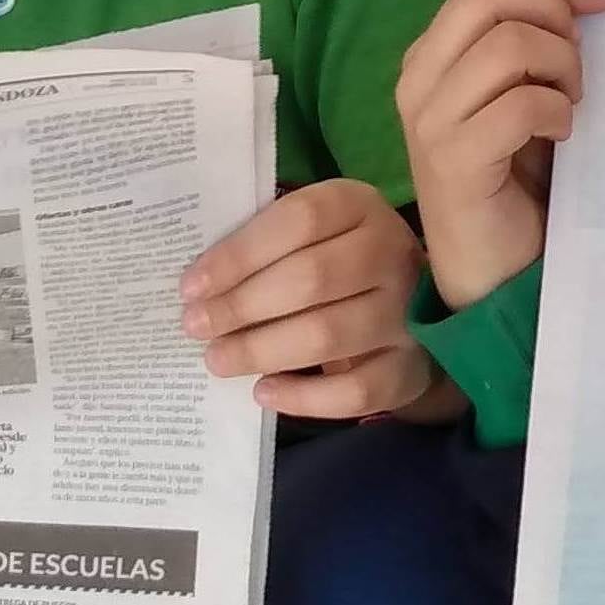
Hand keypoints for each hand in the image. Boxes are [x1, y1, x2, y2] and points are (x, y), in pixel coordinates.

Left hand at [179, 177, 425, 417]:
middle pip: (311, 278)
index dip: (240, 254)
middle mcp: (391, 253)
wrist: (412, 300)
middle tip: (197, 326)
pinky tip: (264, 391)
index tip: (192, 286)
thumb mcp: (311, 231)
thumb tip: (199, 285)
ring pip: (327, 334)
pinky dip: (304, 397)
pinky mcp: (411, 366)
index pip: (299, 221)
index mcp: (360, 206)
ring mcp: (407, 313)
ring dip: (261, 350)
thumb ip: (266, 245)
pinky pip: (356, 390)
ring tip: (218, 359)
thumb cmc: (336, 257)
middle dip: (241, 306)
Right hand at [394, 0, 604, 310]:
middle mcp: (418, 81)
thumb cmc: (517, 176)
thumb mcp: (527, 92)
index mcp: (431, 57)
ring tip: (569, 107)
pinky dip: (556, 112)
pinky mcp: (453, 162)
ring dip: (561, 69)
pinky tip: (560, 138)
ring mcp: (429, 122)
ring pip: (509, 45)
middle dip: (554, 17)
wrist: (493, 267)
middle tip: (578, 69)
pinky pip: (520, 104)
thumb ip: (542, 43)